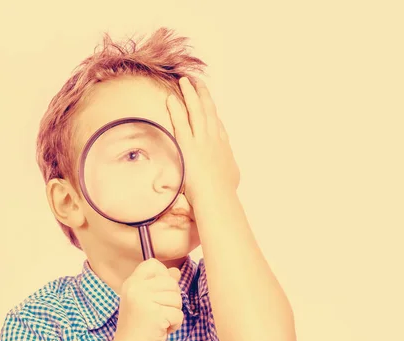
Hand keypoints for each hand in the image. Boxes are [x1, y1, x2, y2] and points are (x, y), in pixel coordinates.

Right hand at [114, 259, 183, 340]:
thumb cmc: (138, 327)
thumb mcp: (145, 301)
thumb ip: (160, 285)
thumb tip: (176, 272)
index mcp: (131, 283)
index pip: (153, 264)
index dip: (163, 275)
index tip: (157, 292)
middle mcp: (135, 289)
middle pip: (171, 282)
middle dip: (171, 299)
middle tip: (157, 312)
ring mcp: (144, 301)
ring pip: (177, 298)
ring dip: (173, 312)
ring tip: (158, 321)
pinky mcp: (155, 314)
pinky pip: (178, 314)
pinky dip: (174, 324)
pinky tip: (161, 330)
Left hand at [166, 76, 240, 207]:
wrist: (218, 197)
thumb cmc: (224, 192)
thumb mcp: (231, 179)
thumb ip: (227, 172)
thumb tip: (227, 175)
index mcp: (223, 146)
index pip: (217, 124)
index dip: (212, 111)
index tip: (208, 102)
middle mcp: (214, 139)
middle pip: (208, 111)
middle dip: (202, 95)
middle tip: (197, 83)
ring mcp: (202, 140)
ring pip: (196, 111)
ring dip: (190, 94)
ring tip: (184, 81)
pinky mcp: (189, 145)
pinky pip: (181, 122)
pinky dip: (177, 109)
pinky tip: (172, 98)